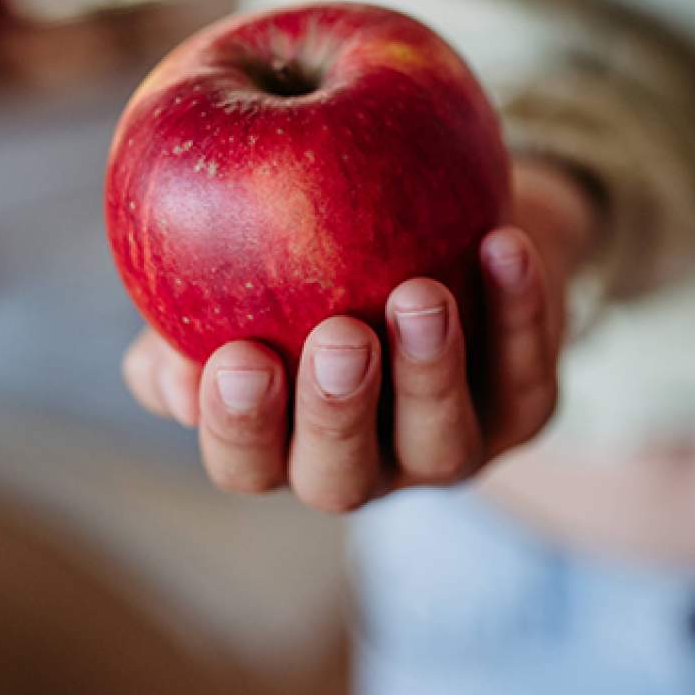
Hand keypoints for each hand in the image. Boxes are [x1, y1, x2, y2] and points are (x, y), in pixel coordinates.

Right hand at [120, 160, 598, 512]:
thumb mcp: (243, 274)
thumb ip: (185, 317)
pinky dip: (519, 311)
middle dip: (337, 411)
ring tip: (420, 295)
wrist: (445, 218)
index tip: (234, 355)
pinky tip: (503, 247)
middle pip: (342, 475)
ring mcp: (451, 447)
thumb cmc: (314, 253)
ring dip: (431, 370)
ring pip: (441, 438)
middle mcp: (367, 466)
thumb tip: (168, 368)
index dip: (239, 426)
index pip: (246, 464)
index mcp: (283, 445)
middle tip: (339, 338)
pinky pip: (526, 371)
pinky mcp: (526, 410)